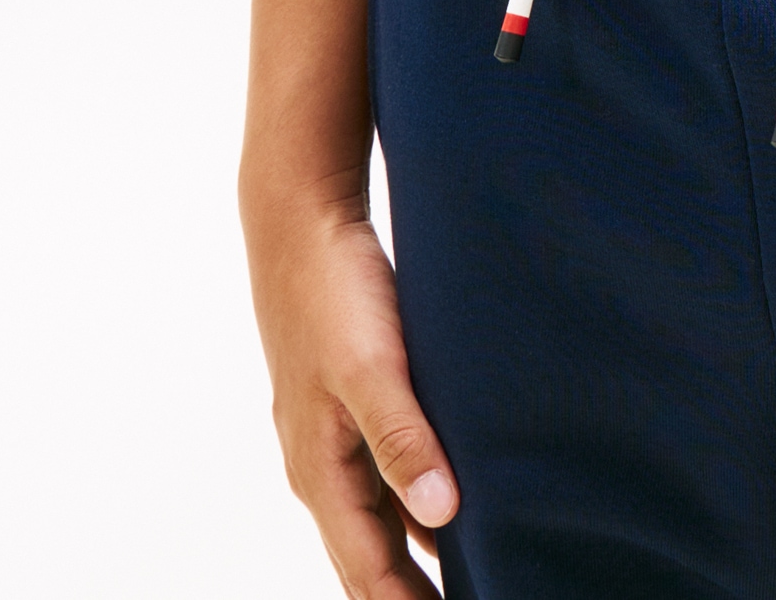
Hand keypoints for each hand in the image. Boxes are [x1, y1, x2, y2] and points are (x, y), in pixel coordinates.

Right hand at [245, 193, 458, 596]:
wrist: (300, 214)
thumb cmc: (333, 288)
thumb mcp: (370, 364)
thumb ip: (401, 438)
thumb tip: (440, 518)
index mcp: (320, 471)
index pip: (369, 572)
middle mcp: (321, 466)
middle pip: (369, 560)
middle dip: (409, 598)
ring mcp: (333, 435)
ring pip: (379, 520)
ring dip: (417, 558)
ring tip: (474, 578)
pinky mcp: (351, 402)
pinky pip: (387, 476)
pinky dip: (419, 504)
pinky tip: (460, 509)